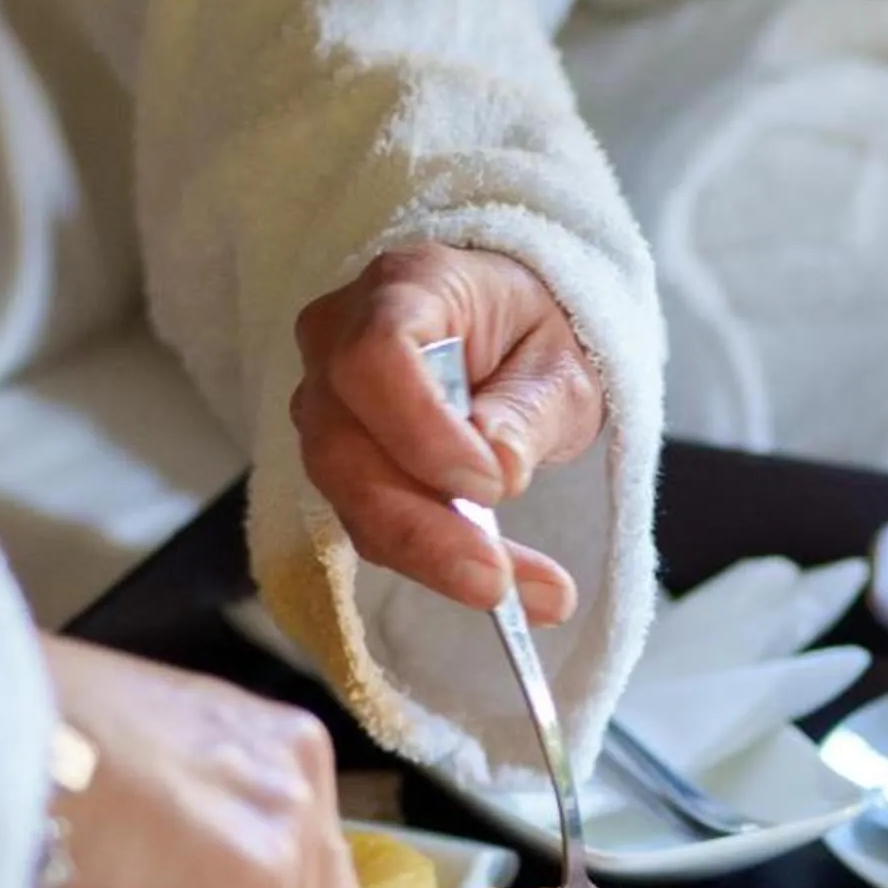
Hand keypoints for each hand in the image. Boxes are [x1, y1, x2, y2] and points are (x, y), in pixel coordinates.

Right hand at [292, 244, 603, 620]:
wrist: (505, 329)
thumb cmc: (531, 330)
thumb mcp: (560, 361)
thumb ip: (527, 410)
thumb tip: (499, 472)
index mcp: (403, 289)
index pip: (374, 357)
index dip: (420, 431)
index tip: (489, 486)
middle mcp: (337, 343)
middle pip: (345, 447)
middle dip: (423, 528)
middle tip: (498, 583)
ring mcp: (327, 406)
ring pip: (352, 499)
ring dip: (436, 559)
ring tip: (534, 598)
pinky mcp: (340, 464)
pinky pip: (372, 524)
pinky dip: (437, 565)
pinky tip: (510, 593)